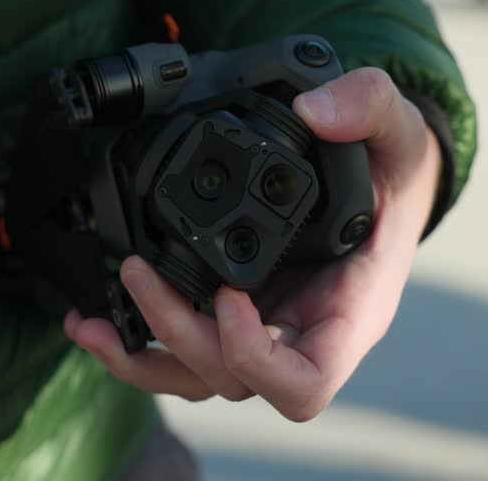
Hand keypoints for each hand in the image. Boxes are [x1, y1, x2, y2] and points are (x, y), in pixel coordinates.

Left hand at [64, 67, 441, 420]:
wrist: (383, 185)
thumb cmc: (394, 172)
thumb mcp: (397, 130)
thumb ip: (368, 105)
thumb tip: (314, 109)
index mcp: (351, 311)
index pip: (307, 382)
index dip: (257, 357)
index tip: (232, 295)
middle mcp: (306, 334)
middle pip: (236, 379)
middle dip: (179, 333)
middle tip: (142, 273)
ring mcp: (267, 329)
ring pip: (201, 376)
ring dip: (143, 355)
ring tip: (90, 322)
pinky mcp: (235, 314)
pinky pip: (184, 352)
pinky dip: (138, 343)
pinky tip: (97, 318)